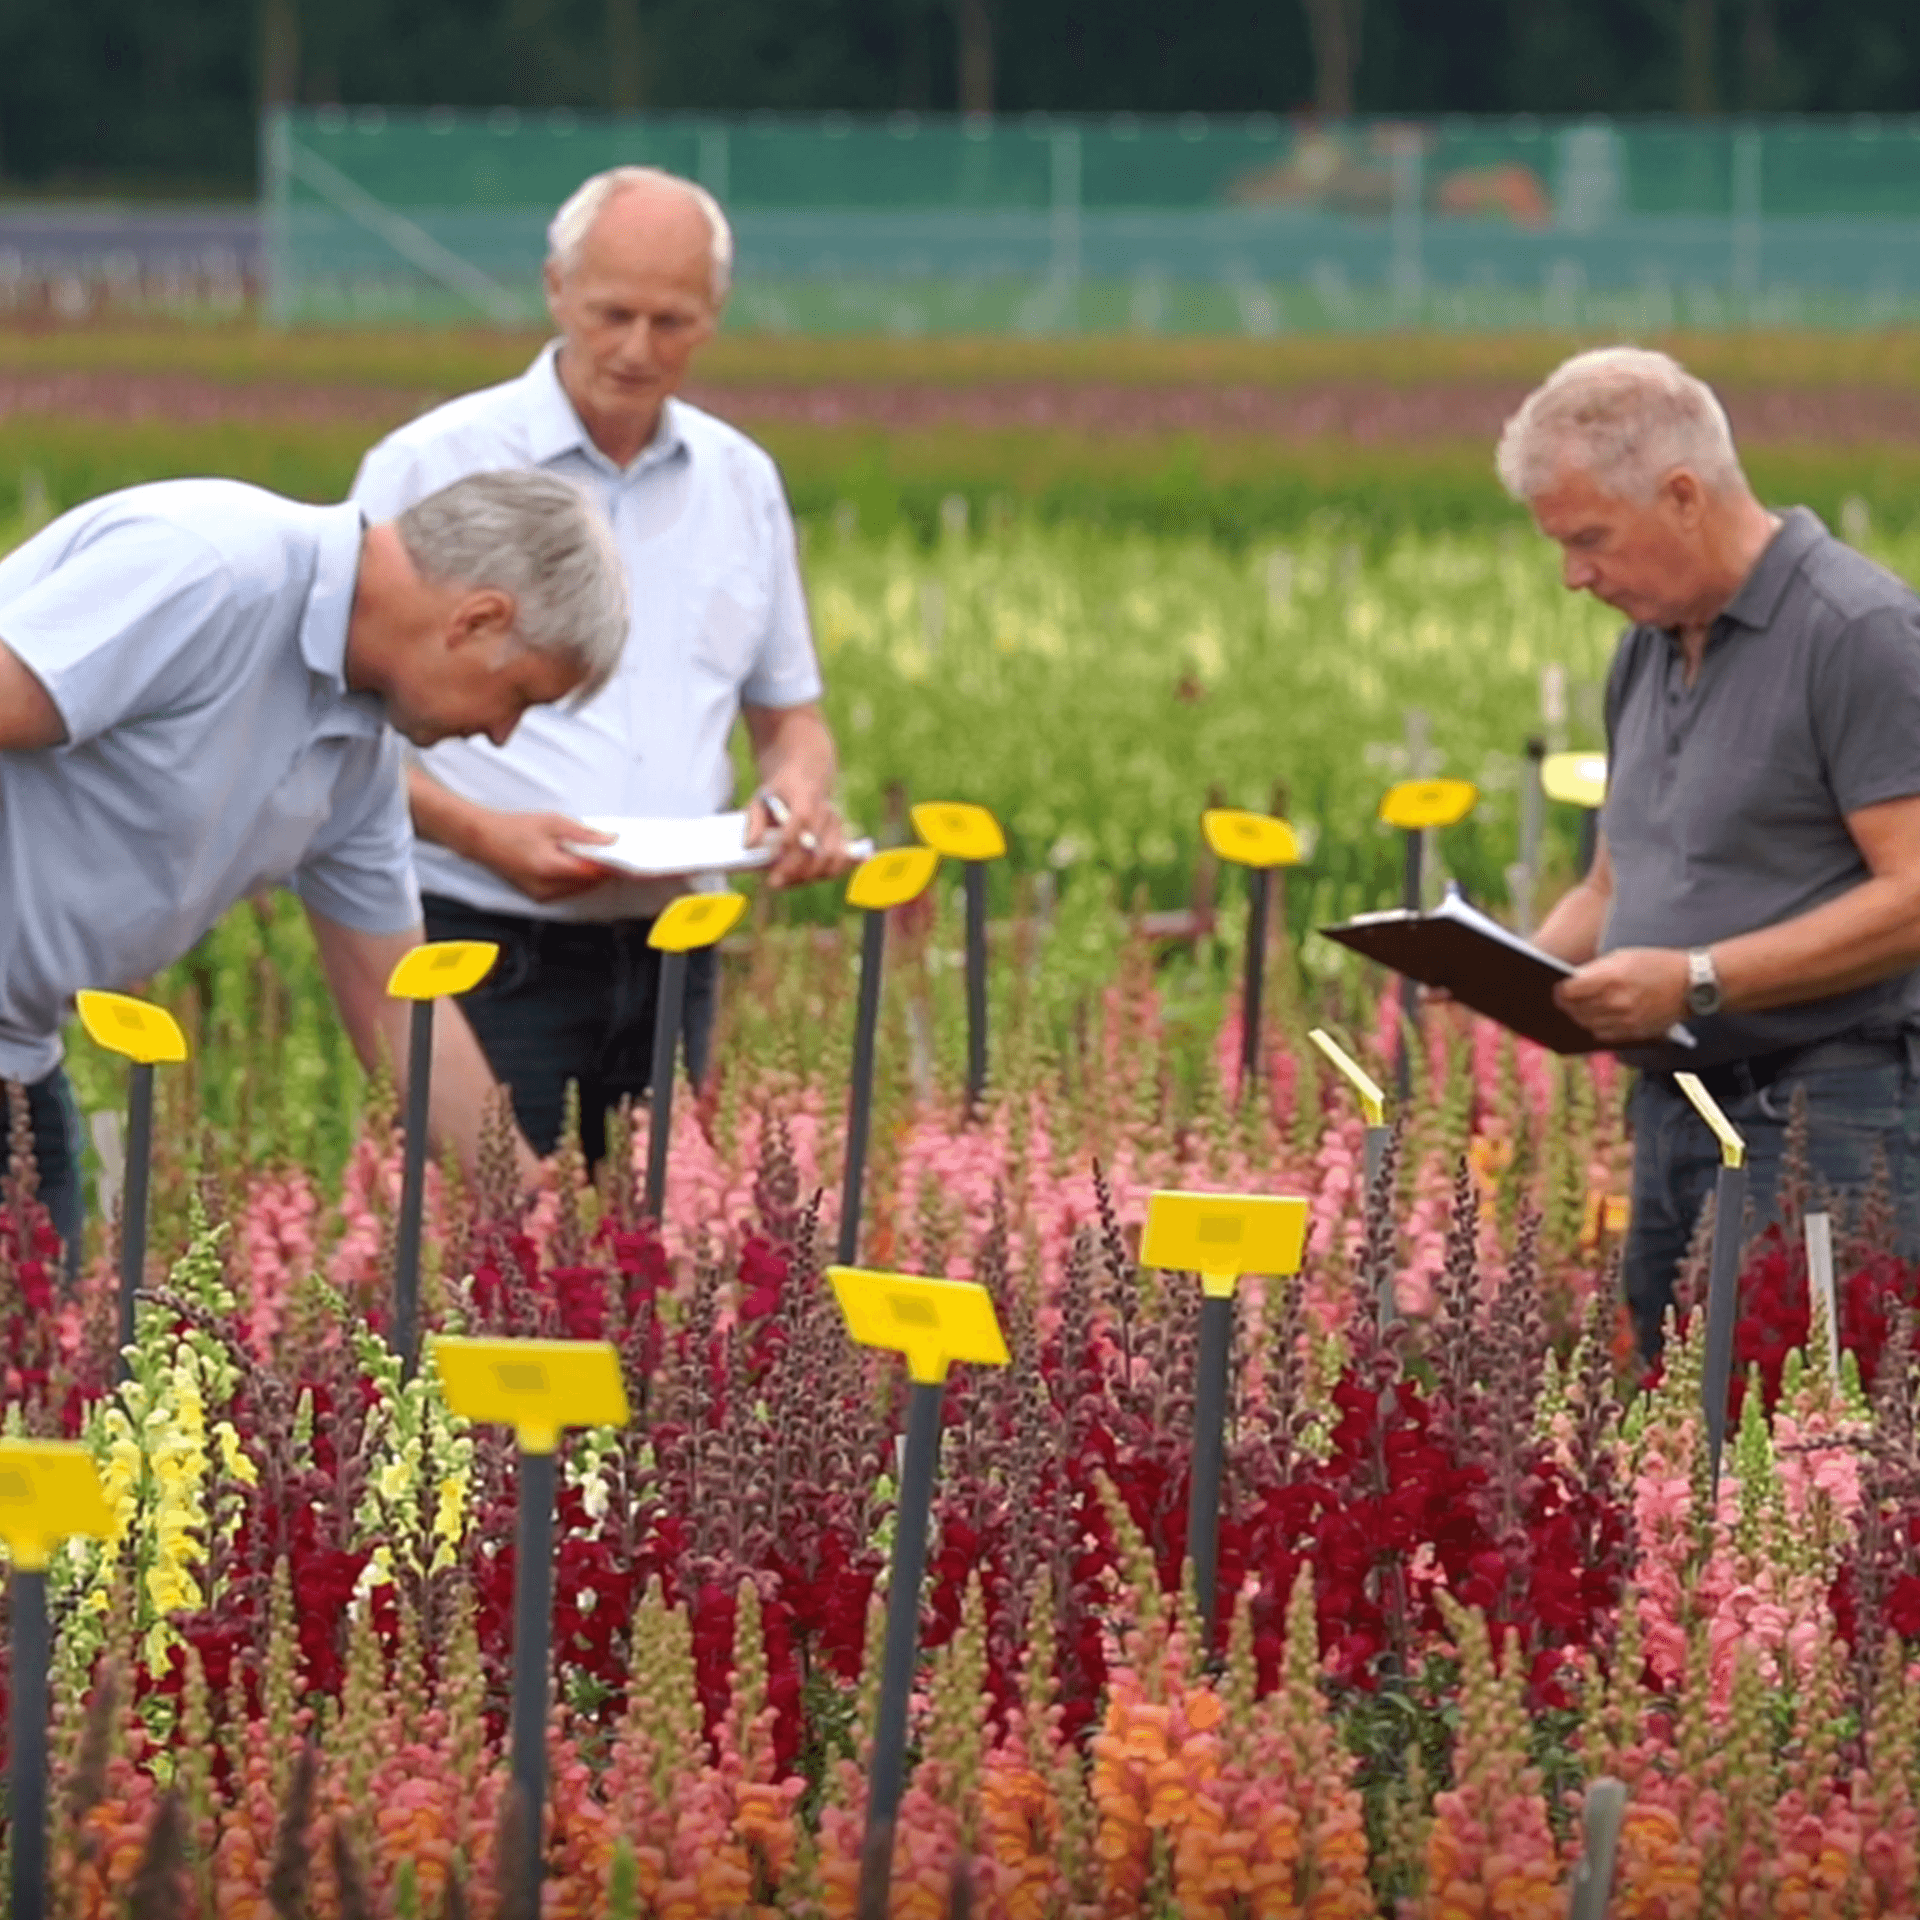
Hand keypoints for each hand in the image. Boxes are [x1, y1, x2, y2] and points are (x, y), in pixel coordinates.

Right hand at [471, 811, 616, 903]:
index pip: (592, 873)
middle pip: (588, 884)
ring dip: (589, 876)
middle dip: (602, 870)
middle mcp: (546, 887)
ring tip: (590, 856)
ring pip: (579, 890)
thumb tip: (609, 840)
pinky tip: (574, 864)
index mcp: (550, 868)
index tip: (624, 858)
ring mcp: (541, 895)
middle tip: (610, 854)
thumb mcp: (552, 822)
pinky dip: (575, 880)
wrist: (483, 838)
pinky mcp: (538, 896)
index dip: (611, 866)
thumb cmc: (513, 828)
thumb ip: (583, 834)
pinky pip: (566, 891)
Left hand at [745, 784, 856, 888]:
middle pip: (816, 847)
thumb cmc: (779, 792)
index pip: (801, 821)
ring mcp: (836, 826)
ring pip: (831, 858)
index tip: (769, 861)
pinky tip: (809, 880)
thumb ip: (754, 821)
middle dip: (795, 869)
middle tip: (774, 882)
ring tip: (787, 883)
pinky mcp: (842, 836)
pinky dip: (831, 873)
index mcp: (805, 798)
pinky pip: (842, 860)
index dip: (786, 844)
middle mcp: (825, 812)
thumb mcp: (760, 798)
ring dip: (809, 875)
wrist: (806, 778)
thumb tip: (750, 845)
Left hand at [1554, 947, 1688, 1044]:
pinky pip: (1604, 1035)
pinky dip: (1595, 1027)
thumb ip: (1596, 970)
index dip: (1560, 990)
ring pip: (1587, 1024)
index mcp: (1611, 979)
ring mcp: (1626, 1020)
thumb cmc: (1656, 963)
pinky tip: (1593, 1020)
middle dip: (1565, 1005)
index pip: (1570, 990)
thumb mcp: (1623, 957)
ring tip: (1573, 1011)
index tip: (1556, 987)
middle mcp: (1616, 1002)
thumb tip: (1571, 981)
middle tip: (1559, 1001)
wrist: (1693, 983)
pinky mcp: (1635, 1032)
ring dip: (1578, 1018)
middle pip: (1576, 1010)